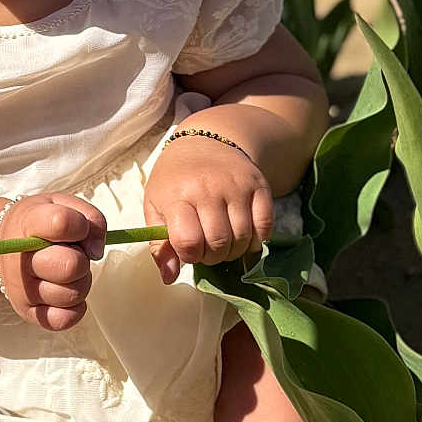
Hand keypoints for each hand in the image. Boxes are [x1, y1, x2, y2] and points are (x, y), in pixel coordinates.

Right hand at [0, 193, 106, 331]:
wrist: (3, 243)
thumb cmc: (41, 223)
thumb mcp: (63, 205)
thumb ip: (90, 217)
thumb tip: (97, 251)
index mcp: (29, 222)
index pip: (62, 223)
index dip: (81, 227)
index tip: (79, 229)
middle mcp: (21, 259)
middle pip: (71, 266)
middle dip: (82, 259)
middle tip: (73, 253)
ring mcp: (22, 289)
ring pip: (72, 294)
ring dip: (80, 283)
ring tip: (68, 272)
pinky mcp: (28, 312)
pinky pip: (64, 320)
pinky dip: (75, 309)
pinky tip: (68, 292)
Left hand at [144, 135, 272, 284]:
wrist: (204, 143)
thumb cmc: (174, 179)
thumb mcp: (155, 206)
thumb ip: (159, 244)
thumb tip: (169, 278)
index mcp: (177, 195)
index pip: (189, 241)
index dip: (190, 255)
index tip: (189, 249)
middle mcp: (208, 188)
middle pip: (219, 243)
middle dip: (213, 257)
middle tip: (207, 248)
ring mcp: (236, 186)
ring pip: (243, 238)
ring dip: (234, 250)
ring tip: (223, 241)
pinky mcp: (259, 185)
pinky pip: (265, 225)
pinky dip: (257, 239)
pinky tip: (243, 233)